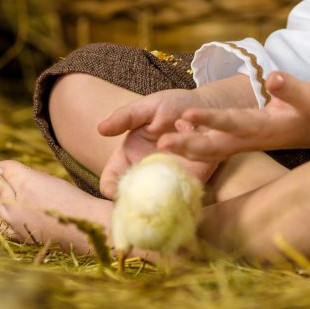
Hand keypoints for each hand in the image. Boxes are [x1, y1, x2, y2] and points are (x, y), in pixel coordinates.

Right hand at [95, 77, 253, 197]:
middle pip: (132, 198)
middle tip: (138, 201)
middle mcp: (148, 172)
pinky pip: (184, 196)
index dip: (110, 187)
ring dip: (159, 197)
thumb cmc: (173, 106)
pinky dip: (182, 194)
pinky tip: (187, 175)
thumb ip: (126, 117)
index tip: (113, 191)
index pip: (112, 178)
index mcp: (130, 155)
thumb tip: (101, 128)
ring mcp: (169, 179)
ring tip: (165, 183)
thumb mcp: (148, 107)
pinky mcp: (192, 182)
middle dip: (133, 204)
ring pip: (157, 202)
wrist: (208, 107)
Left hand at [156, 70, 309, 162]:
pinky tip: (175, 133)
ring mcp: (241, 144)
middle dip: (187, 145)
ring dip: (185, 149)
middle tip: (161, 143)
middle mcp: (247, 139)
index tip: (187, 113)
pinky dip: (193, 146)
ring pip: (209, 152)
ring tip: (161, 143)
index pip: (231, 122)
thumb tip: (273, 77)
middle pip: (213, 147)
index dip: (210, 119)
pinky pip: (212, 149)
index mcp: (261, 127)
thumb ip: (289, 87)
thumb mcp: (307, 96)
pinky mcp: (238, 143)